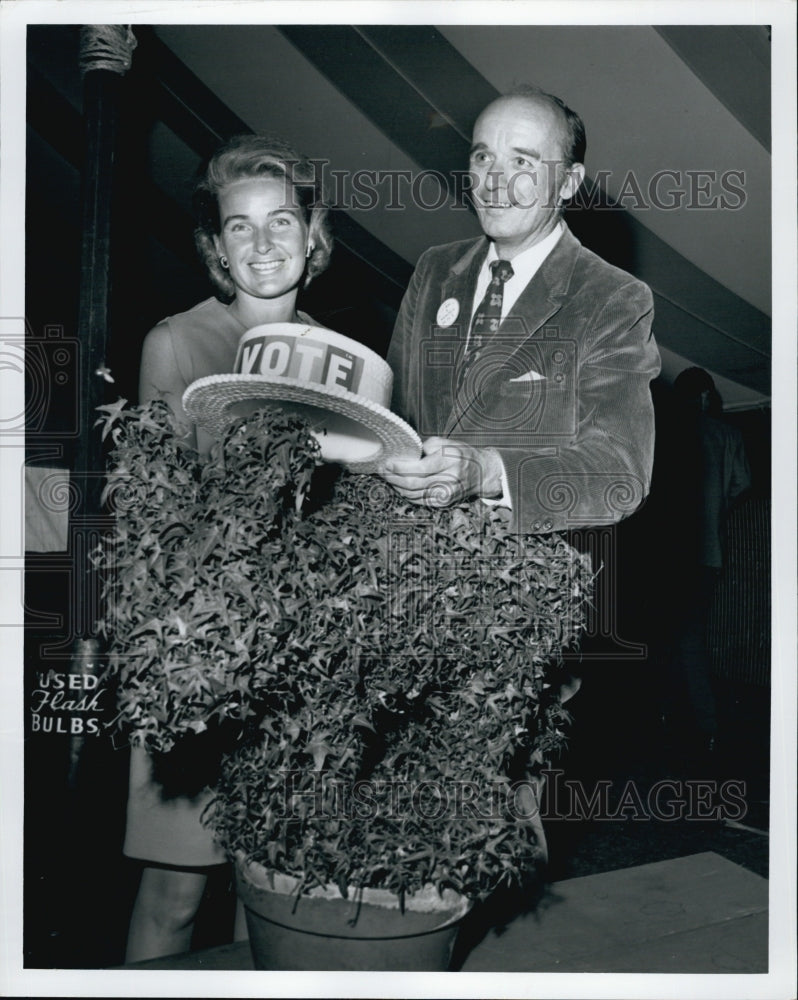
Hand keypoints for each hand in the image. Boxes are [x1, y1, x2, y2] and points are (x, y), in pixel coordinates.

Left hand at [379, 437, 503, 506]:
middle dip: (393, 477)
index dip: (400, 467)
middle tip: (381, 470)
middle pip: (413, 483)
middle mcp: (448, 479)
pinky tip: (399, 486)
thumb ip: (426, 446)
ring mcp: (446, 494)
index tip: (387, 462)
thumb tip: (405, 452)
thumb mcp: (447, 443)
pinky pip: (419, 500)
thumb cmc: (462, 454)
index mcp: (449, 461)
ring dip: (397, 486)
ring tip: (387, 477)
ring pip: (413, 494)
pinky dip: (406, 494)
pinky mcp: (443, 503)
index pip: (419, 468)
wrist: (481, 472)